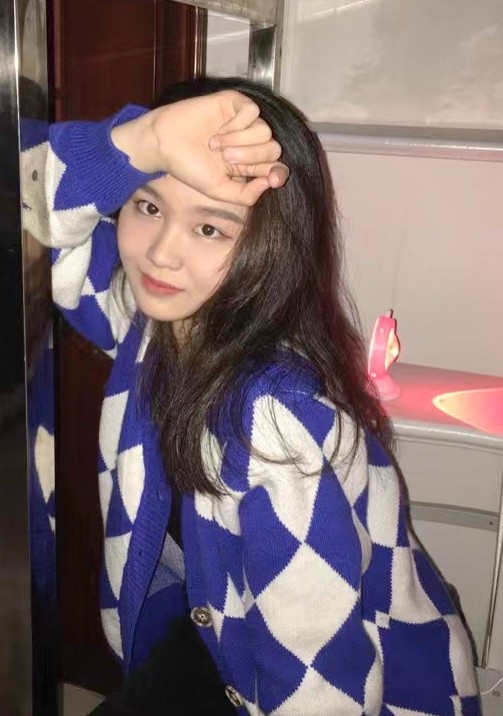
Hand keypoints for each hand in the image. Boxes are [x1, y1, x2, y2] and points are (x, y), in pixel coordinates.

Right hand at [111, 90, 288, 205]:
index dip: (279, 173)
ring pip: (265, 131)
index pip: (276, 168)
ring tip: (215, 145)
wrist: (165, 144)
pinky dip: (237, 125)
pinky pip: (252, 112)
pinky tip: (219, 131)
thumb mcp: (218, 190)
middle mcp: (249, 143)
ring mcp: (243, 123)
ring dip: (240, 141)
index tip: (273, 178)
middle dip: (252, 156)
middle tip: (224, 158)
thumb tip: (269, 183)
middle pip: (273, 149)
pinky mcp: (234, 104)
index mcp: (249, 165)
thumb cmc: (189, 167)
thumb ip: (246, 194)